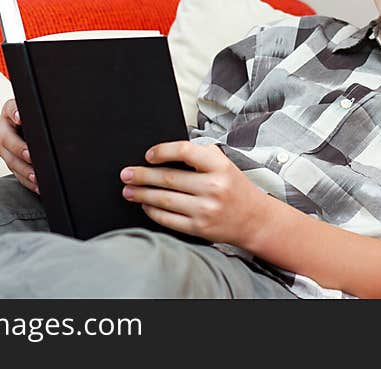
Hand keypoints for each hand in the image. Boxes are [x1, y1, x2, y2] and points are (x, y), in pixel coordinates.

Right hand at [0, 98, 37, 193]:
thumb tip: (60, 115)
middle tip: (30, 155)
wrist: (33, 130)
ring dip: (24, 169)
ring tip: (36, 176)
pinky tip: (37, 185)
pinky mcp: (9, 161)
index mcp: (10, 110)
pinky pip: (16, 173)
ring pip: (10, 159)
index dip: (14, 112)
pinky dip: (27, 180)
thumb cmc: (41, 118)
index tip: (20, 117)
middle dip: (19, 148)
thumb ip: (44, 114)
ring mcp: (4, 145)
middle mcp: (3, 127)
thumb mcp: (40, 114)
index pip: (10, 108)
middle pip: (7, 138)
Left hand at [120, 142, 269, 246]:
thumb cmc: (235, 188)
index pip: (185, 151)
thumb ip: (201, 155)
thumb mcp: (225, 165)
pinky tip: (145, 205)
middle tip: (126, 174)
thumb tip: (166, 152)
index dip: (163, 151)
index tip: (148, 155)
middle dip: (142, 175)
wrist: (255, 220)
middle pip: (168, 178)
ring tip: (128, 190)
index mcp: (220, 166)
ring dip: (141, 194)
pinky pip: (168, 219)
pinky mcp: (199, 228)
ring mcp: (206, 209)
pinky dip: (153, 211)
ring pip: (164, 199)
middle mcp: (213, 187)